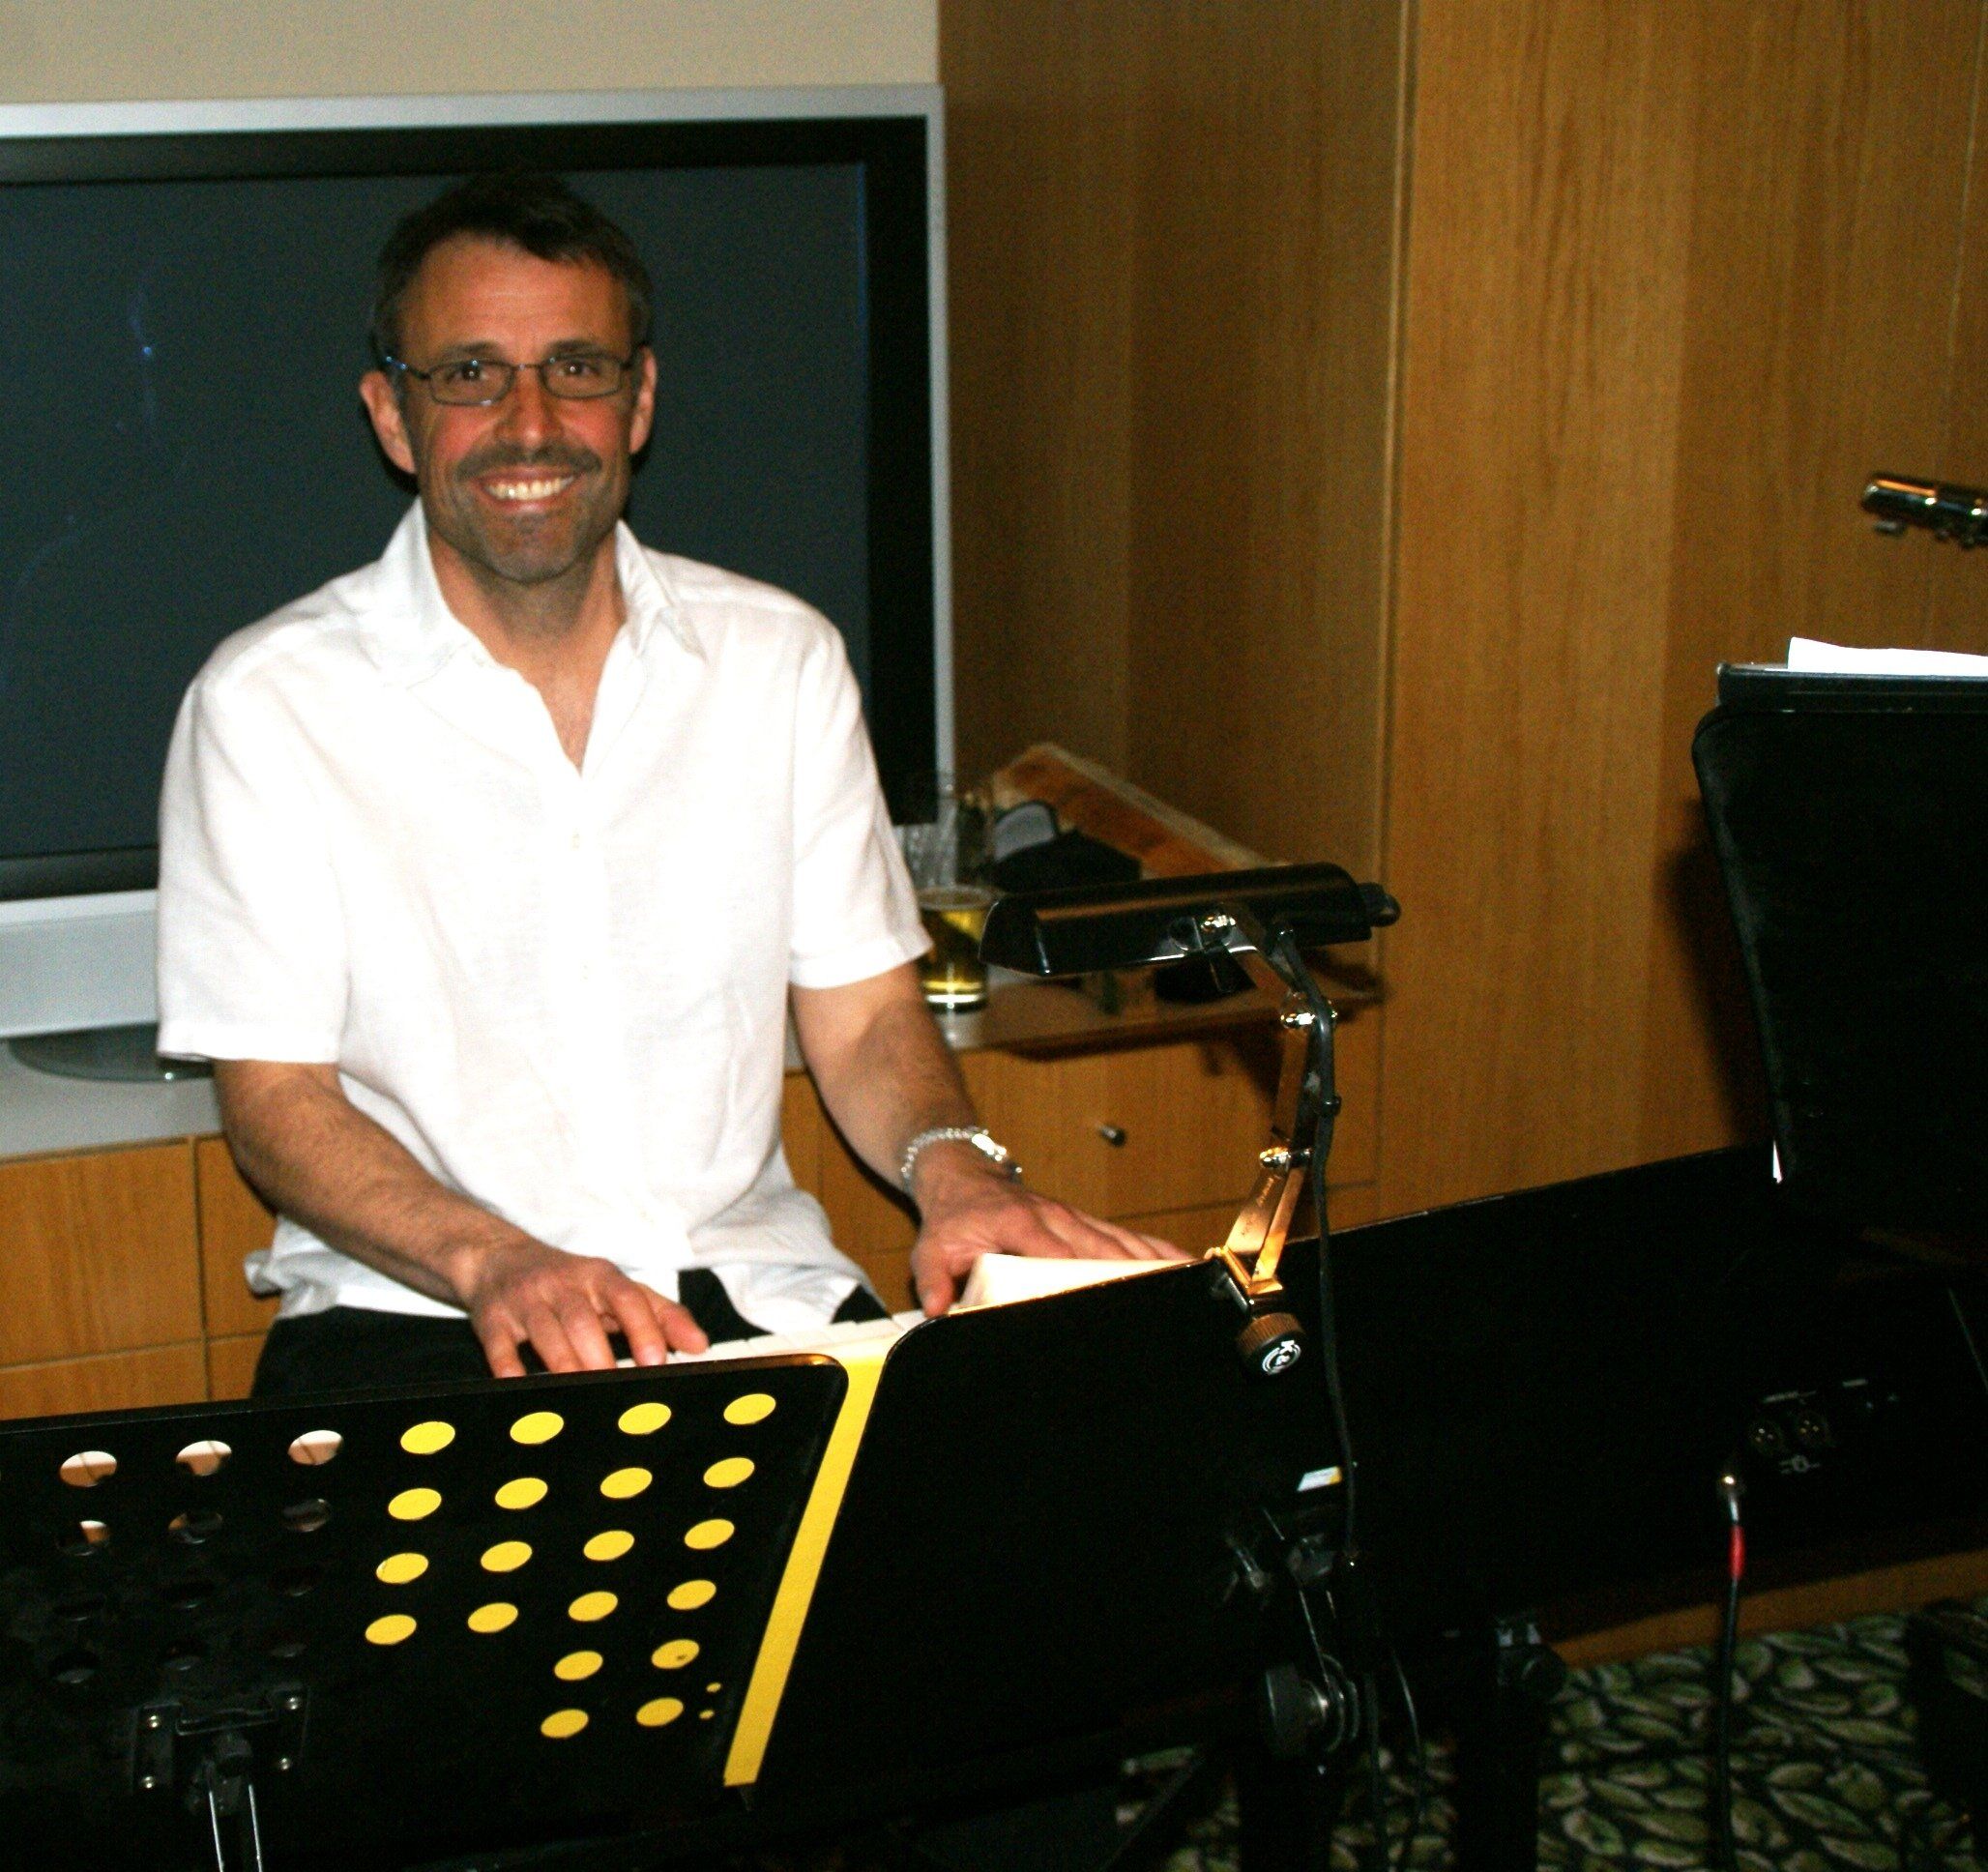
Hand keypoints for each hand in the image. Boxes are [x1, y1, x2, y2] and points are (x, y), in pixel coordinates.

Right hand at [448, 1235, 709, 1376]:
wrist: (498, 1258)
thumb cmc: (570, 1283)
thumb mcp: (614, 1288)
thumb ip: (660, 1313)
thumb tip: (700, 1345)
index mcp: (599, 1276)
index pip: (627, 1297)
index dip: (643, 1328)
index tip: (657, 1360)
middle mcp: (562, 1284)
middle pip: (584, 1321)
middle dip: (601, 1358)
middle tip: (618, 1390)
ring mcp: (525, 1300)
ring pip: (547, 1334)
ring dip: (565, 1366)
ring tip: (582, 1394)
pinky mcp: (492, 1318)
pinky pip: (500, 1346)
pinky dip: (510, 1368)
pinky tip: (522, 1387)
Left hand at [908, 1144, 1183, 1315]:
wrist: (963, 1178)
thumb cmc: (953, 1218)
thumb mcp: (932, 1248)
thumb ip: (933, 1280)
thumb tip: (938, 1311)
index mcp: (1020, 1223)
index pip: (1057, 1252)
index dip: (1082, 1275)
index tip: (1106, 1302)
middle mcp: (1054, 1217)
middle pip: (1101, 1249)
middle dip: (1131, 1277)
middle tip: (1163, 1306)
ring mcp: (1073, 1218)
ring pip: (1120, 1241)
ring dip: (1152, 1264)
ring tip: (1187, 1287)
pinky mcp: (1084, 1223)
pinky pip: (1125, 1236)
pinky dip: (1154, 1250)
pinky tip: (1183, 1264)